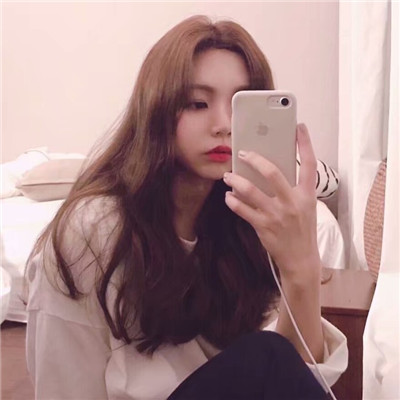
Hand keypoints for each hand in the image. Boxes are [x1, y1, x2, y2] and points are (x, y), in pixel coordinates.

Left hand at [224, 123, 320, 284]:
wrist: (301, 259)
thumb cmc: (302, 230)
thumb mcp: (305, 207)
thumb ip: (292, 189)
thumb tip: (269, 170)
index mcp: (307, 195)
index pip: (308, 164)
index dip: (305, 144)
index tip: (299, 127)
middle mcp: (293, 202)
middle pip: (273, 172)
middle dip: (255, 159)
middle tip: (243, 153)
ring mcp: (277, 215)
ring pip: (251, 191)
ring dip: (236, 180)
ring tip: (228, 176)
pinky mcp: (263, 227)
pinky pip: (242, 210)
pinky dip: (232, 201)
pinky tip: (228, 197)